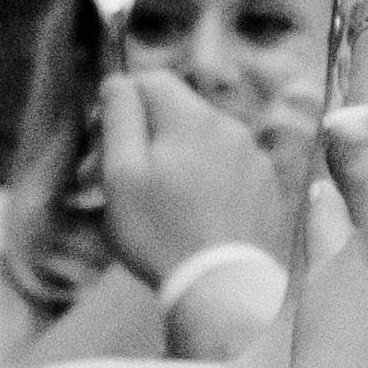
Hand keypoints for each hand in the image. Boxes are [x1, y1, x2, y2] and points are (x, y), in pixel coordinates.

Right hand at [96, 63, 300, 294]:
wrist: (221, 287)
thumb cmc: (160, 232)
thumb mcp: (122, 173)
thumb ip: (119, 117)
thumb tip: (118, 81)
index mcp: (193, 118)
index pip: (151, 80)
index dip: (120, 103)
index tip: (101, 141)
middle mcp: (230, 127)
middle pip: (176, 112)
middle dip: (142, 136)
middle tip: (112, 178)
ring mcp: (254, 157)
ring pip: (201, 141)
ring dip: (172, 158)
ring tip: (151, 201)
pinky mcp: (266, 187)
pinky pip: (226, 168)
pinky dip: (203, 179)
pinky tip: (188, 213)